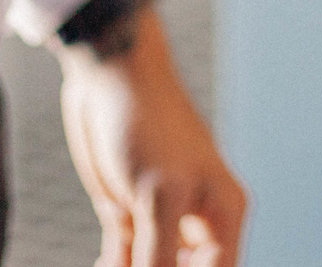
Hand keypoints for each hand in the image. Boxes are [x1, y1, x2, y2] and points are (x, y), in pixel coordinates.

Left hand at [58, 4, 248, 266]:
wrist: (110, 74)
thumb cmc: (149, 123)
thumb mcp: (159, 197)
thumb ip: (161, 258)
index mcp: (223, 217)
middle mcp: (198, 222)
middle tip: (125, 263)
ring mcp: (163, 219)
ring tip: (105, 263)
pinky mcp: (130, 214)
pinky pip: (124, 260)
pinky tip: (98, 263)